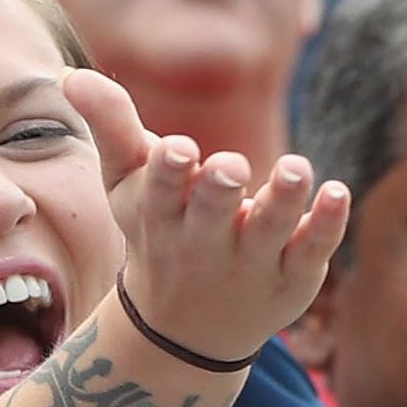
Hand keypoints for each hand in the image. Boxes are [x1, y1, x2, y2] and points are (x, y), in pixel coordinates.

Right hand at [96, 76, 348, 364]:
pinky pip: (312, 250)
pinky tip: (337, 192)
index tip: (179, 149)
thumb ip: (109, 126)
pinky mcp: (293, 276)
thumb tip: (69, 75)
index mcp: (159, 219)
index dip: (169, 174)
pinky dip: (326, 224)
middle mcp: (204, 245)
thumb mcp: (126, 185)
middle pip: (210, 215)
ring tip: (298, 169)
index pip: (159, 194)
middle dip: (218, 190)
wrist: (186, 331)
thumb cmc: (157, 234)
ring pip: (268, 231)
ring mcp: (251, 264)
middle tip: (231, 166)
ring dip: (283, 201)